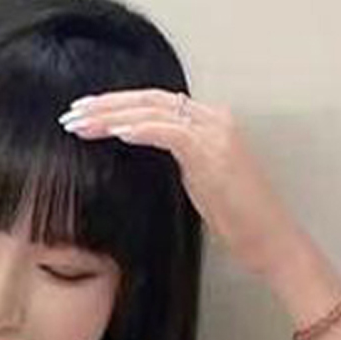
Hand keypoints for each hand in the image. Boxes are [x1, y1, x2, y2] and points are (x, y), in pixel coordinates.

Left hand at [60, 91, 310, 277]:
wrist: (270, 240)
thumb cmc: (237, 219)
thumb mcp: (198, 182)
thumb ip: (175, 160)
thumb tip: (140, 152)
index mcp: (208, 122)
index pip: (153, 103)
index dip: (115, 105)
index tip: (83, 115)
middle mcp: (213, 118)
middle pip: (149, 99)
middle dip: (105, 105)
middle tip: (70, 115)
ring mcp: (215, 132)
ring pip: (153, 111)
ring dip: (112, 117)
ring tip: (80, 125)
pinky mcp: (214, 152)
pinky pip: (169, 132)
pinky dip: (140, 129)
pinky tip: (115, 133)